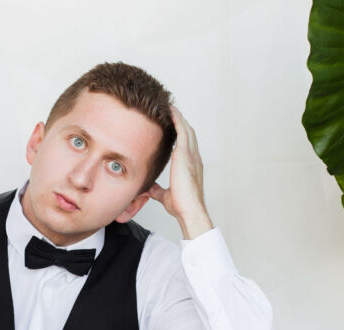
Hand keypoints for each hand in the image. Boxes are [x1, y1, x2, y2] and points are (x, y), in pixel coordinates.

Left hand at [149, 105, 212, 238]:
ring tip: (169, 107)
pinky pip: (182, 130)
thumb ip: (158, 190)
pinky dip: (177, 119)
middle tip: (171, 111)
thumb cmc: (181, 205)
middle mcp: (194, 158)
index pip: (186, 146)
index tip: (173, 126)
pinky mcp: (185, 154)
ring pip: (187, 129)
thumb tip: (150, 188)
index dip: (181, 134)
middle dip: (180, 121)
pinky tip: (171, 111)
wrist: (189, 209)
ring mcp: (191, 155)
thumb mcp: (165, 195)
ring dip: (179, 117)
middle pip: (189, 133)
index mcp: (191, 166)